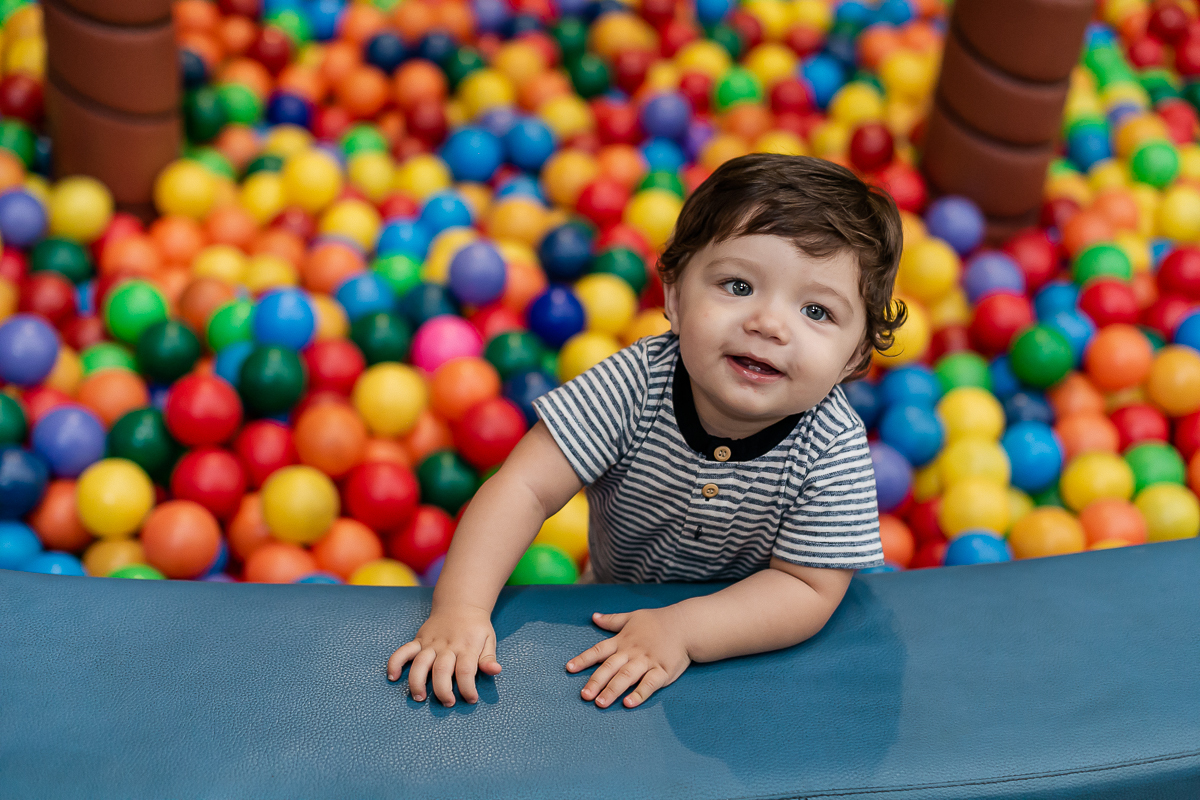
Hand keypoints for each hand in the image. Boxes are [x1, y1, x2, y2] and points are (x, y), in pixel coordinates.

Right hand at [387, 605, 500, 706]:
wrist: (461, 604)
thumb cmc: (476, 628)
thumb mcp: (489, 640)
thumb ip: (488, 658)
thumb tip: (495, 671)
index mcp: (466, 646)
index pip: (466, 671)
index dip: (467, 688)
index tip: (471, 700)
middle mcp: (447, 645)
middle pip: (441, 670)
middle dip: (442, 690)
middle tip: (447, 703)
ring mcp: (431, 643)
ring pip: (420, 663)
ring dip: (417, 682)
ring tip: (419, 697)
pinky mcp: (419, 640)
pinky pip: (404, 651)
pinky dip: (395, 662)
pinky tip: (392, 676)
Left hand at [565, 606, 690, 708]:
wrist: (686, 625)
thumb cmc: (657, 622)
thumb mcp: (632, 617)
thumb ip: (612, 620)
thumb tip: (594, 617)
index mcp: (622, 640)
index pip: (599, 650)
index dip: (583, 659)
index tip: (569, 668)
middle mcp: (632, 652)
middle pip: (610, 667)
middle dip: (596, 681)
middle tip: (584, 695)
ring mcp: (647, 662)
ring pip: (627, 677)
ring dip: (613, 690)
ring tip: (601, 703)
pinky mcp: (662, 671)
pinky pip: (649, 684)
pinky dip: (639, 693)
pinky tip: (629, 703)